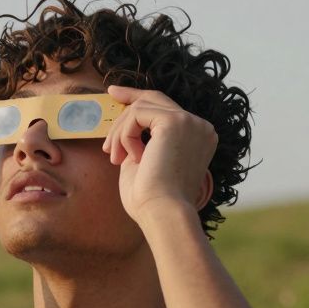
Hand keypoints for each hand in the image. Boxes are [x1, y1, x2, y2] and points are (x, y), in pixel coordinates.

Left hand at [102, 85, 215, 222]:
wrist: (162, 214)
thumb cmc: (151, 200)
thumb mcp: (144, 164)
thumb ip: (140, 143)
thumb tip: (123, 129)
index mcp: (198, 138)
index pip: (166, 108)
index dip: (139, 98)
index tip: (116, 94)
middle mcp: (200, 127)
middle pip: (155, 99)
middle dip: (127, 101)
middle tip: (108, 100)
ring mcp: (191, 122)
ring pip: (141, 107)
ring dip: (120, 132)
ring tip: (114, 158)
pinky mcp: (176, 122)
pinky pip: (137, 114)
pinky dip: (125, 135)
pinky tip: (129, 157)